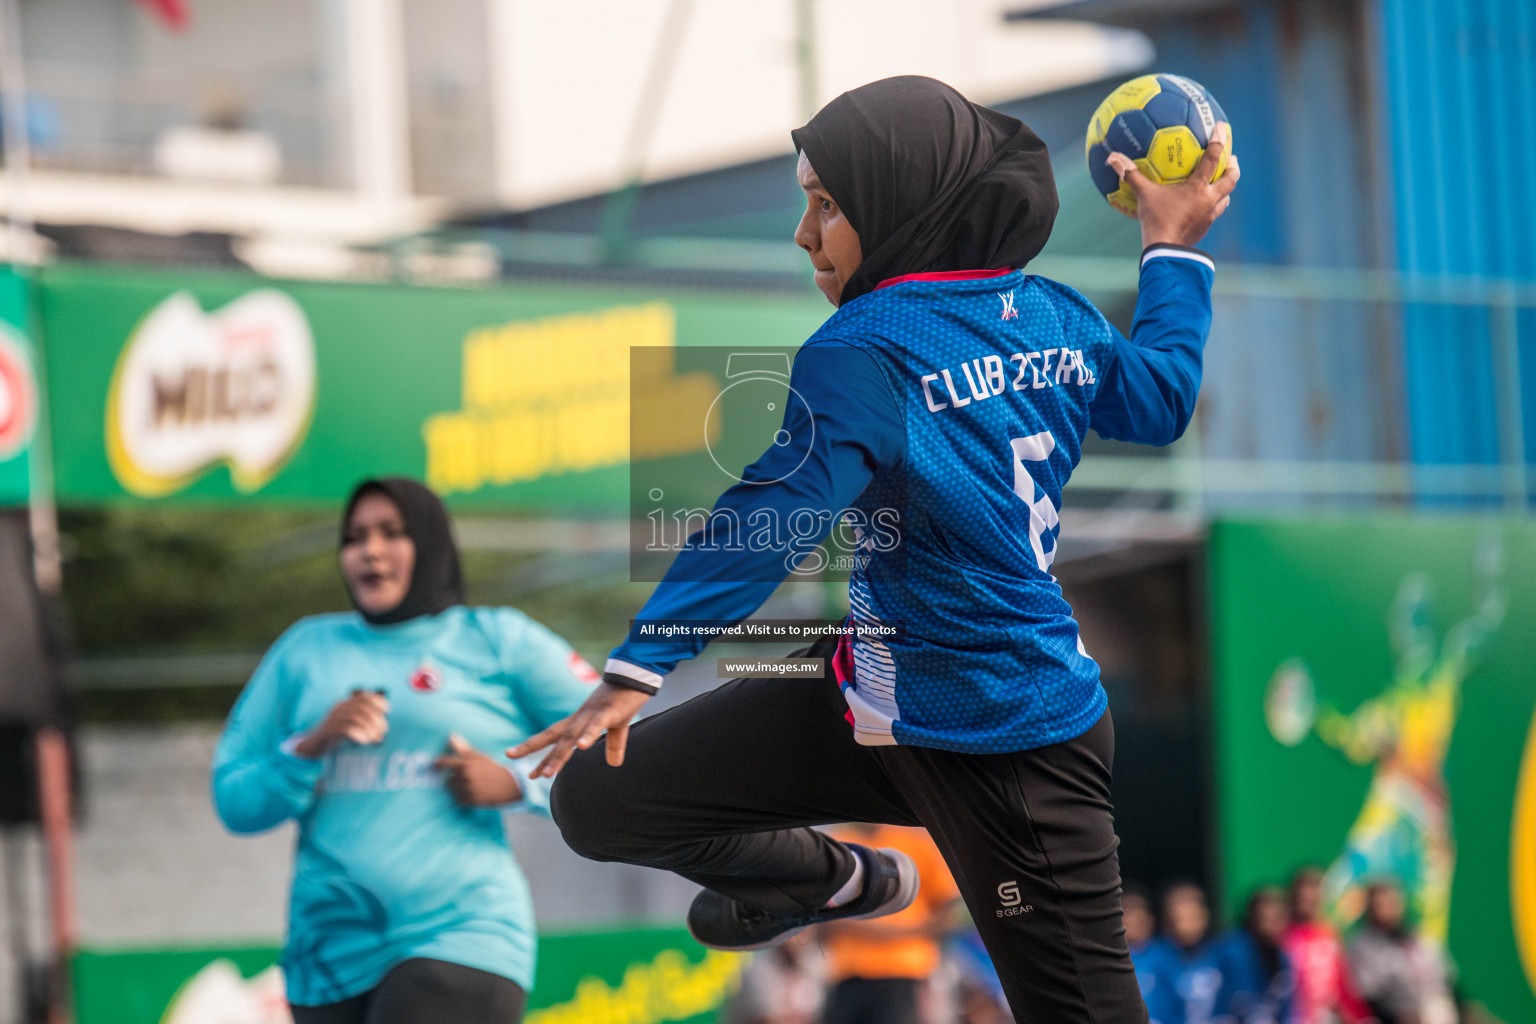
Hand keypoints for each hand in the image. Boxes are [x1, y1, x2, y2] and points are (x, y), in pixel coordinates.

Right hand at [292, 689, 388, 758]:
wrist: (312, 746)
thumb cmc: (333, 736)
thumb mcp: (348, 725)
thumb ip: (361, 722)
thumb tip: (382, 728)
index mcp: (344, 705)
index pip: (363, 697)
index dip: (377, 701)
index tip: (388, 709)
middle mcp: (338, 708)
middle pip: (362, 707)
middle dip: (376, 718)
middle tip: (383, 731)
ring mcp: (332, 718)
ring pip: (356, 717)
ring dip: (370, 727)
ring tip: (376, 738)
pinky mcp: (328, 730)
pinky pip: (346, 728)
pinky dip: (359, 734)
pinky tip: (365, 741)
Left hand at [434, 733, 522, 806]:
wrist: (508, 784)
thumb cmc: (492, 768)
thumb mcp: (479, 756)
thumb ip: (463, 748)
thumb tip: (451, 736)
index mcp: (466, 763)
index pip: (444, 762)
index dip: (436, 764)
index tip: (433, 766)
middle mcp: (465, 776)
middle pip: (448, 779)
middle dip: (453, 779)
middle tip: (462, 779)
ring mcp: (468, 789)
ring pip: (453, 790)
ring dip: (457, 789)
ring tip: (468, 786)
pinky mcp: (471, 800)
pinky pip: (459, 800)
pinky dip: (462, 798)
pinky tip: (470, 794)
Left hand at [505, 682, 651, 777]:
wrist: (635, 676)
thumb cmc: (624, 699)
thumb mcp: (618, 726)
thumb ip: (614, 745)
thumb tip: (614, 764)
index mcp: (579, 720)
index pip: (555, 739)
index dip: (543, 756)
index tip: (531, 774)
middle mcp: (580, 718)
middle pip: (553, 736)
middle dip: (534, 750)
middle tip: (526, 774)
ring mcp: (592, 714)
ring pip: (570, 736)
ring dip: (558, 755)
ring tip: (547, 773)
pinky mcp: (608, 711)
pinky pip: (596, 725)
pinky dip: (588, 735)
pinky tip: (582, 747)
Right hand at [1107, 122, 1239, 248]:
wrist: (1166, 251)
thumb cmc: (1156, 220)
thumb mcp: (1144, 196)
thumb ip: (1131, 175)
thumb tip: (1112, 158)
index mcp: (1197, 188)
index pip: (1213, 158)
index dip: (1219, 141)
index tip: (1222, 128)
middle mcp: (1209, 199)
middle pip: (1231, 179)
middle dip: (1233, 167)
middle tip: (1232, 158)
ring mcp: (1210, 215)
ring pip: (1226, 197)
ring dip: (1226, 188)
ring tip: (1221, 182)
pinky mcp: (1206, 227)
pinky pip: (1215, 212)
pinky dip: (1214, 204)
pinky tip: (1205, 205)